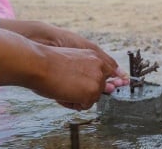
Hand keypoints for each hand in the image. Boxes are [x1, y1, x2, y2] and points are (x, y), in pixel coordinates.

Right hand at [0, 29, 127, 109]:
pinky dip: (73, 104)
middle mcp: (101, 66)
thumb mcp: (74, 60)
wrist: (39, 63)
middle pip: (102, 87)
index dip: (116, 78)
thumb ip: (87, 69)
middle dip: (87, 91)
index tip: (122, 82)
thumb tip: (102, 84)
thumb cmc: (49, 62)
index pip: (113, 69)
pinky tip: (62, 95)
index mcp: (95, 55)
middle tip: (69, 87)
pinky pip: (85, 105)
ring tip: (63, 89)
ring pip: (93, 97)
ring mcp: (98, 79)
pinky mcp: (93, 91)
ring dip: (78, 98)